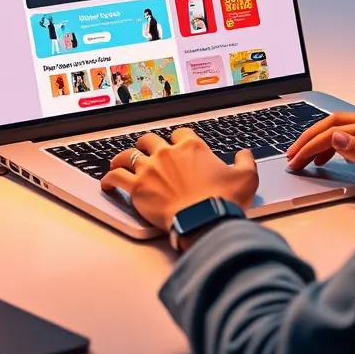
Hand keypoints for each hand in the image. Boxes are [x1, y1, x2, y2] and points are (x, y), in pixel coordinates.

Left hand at [101, 129, 258, 231]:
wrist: (205, 220)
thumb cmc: (224, 200)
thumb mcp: (246, 177)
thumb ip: (246, 161)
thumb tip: (244, 154)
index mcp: (192, 147)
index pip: (180, 133)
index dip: (178, 138)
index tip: (177, 145)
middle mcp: (168, 153)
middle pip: (149, 140)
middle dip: (147, 145)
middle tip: (146, 151)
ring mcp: (150, 169)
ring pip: (128, 155)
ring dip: (123, 157)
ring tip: (120, 162)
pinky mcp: (137, 188)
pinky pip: (116, 177)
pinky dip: (109, 179)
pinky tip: (108, 183)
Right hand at [286, 113, 354, 192]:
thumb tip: (334, 138)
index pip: (335, 131)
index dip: (311, 144)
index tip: (296, 159)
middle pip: (334, 123)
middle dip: (310, 138)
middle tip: (292, 155)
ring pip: (342, 128)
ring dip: (321, 140)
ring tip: (306, 159)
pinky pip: (353, 135)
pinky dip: (336, 144)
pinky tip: (330, 156)